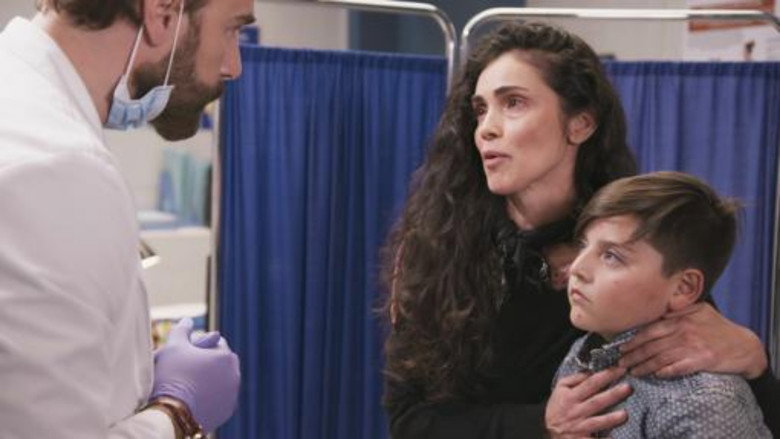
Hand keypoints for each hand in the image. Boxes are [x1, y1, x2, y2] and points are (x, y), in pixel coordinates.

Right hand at [152, 318, 240, 432]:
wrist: (171, 414)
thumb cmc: (172, 376)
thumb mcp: (174, 347)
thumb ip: (181, 331)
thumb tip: (187, 320)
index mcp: (227, 356)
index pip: (217, 342)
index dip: (202, 343)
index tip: (189, 349)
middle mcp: (235, 375)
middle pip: (221, 362)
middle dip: (209, 362)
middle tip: (191, 365)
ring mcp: (233, 394)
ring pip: (222, 380)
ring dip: (211, 378)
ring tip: (193, 380)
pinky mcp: (227, 411)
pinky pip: (220, 398)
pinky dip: (211, 395)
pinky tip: (197, 394)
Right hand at [545, 367, 630, 437]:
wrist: (548, 431)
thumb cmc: (558, 408)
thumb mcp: (560, 389)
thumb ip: (575, 379)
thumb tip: (591, 372)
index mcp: (571, 397)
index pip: (591, 383)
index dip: (606, 376)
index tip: (621, 370)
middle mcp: (576, 411)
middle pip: (596, 402)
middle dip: (612, 395)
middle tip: (628, 388)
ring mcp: (579, 427)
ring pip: (597, 422)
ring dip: (610, 419)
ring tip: (624, 414)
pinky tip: (614, 438)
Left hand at [619, 303, 766, 378]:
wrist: (744, 345)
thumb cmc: (718, 327)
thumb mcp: (698, 310)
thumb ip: (677, 309)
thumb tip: (655, 307)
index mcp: (679, 318)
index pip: (649, 329)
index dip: (632, 339)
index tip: (620, 347)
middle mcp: (684, 330)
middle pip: (651, 345)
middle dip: (632, 355)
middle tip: (620, 363)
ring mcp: (693, 346)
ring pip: (661, 358)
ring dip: (644, 366)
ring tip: (632, 372)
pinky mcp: (702, 360)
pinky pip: (679, 367)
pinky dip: (665, 372)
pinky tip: (655, 375)